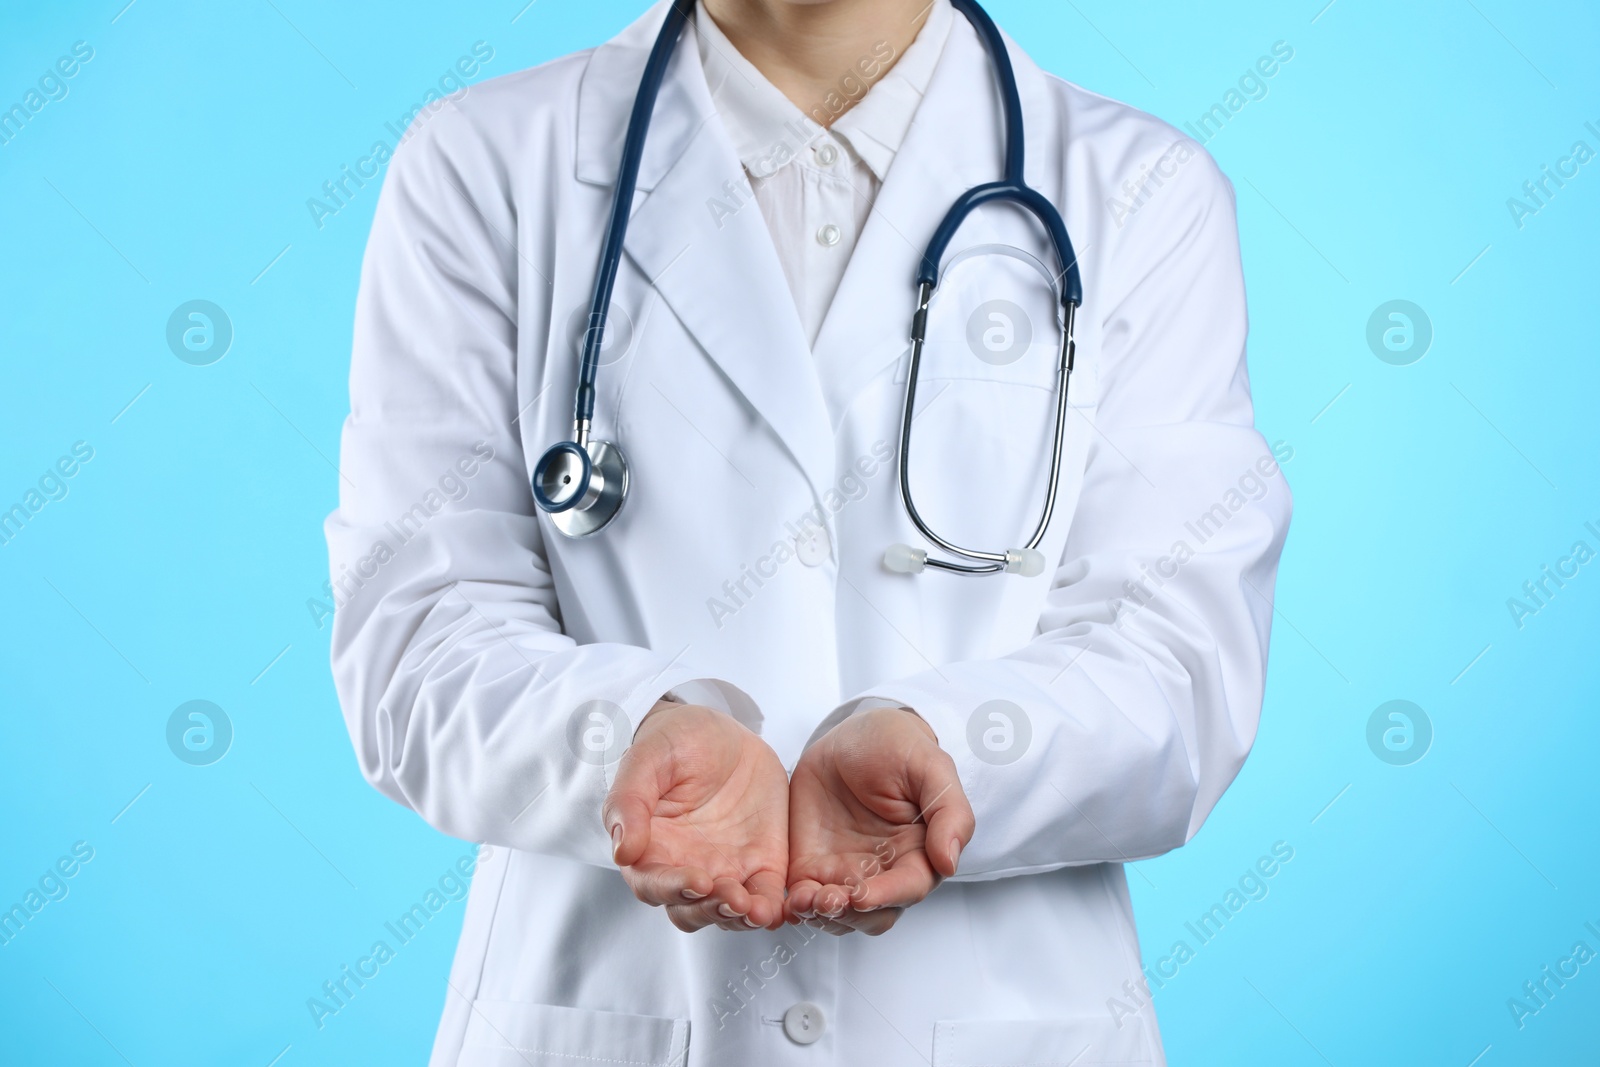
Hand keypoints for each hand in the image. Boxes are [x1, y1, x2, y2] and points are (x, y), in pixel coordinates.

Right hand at [603, 703, 788, 931]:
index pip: (654, 884)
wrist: (721, 733)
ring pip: (728, 912)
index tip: (697, 881)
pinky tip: (779, 909)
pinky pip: (766, 896)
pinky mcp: (761, 865)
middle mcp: (685, 868)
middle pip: (691, 910)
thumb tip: (623, 852)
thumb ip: (629, 802)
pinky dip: (771, 909)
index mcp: (650, 849)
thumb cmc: (673, 743)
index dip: (673, 889)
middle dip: (711, 911)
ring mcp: (724, 870)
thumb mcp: (647, 759)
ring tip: (755, 908)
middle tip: (732, 897)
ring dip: (740, 917)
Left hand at [785, 707, 974, 934]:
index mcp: (918, 852)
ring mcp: (846, 870)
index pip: (909, 888)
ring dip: (823, 915)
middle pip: (874, 914)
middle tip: (828, 900)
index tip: (861, 895)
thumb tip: (950, 862)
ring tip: (805, 900)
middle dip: (851, 915)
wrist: (851, 733)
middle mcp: (884, 869)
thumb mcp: (931, 767)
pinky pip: (806, 898)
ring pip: (840, 916)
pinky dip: (798, 905)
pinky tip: (791, 898)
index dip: (886, 896)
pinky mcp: (813, 865)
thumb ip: (950, 812)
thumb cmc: (898, 746)